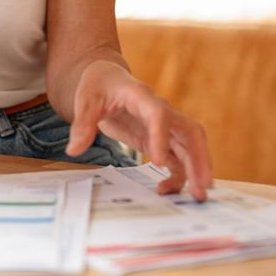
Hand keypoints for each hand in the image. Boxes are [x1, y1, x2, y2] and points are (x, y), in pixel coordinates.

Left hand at [66, 60, 213, 200]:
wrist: (107, 79)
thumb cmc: (99, 85)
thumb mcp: (85, 100)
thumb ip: (82, 124)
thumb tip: (73, 149)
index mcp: (141, 97)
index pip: (158, 114)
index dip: (160, 136)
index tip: (158, 161)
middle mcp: (160, 111)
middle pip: (189, 131)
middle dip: (199, 158)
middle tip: (202, 186)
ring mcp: (163, 126)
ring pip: (189, 146)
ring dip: (196, 170)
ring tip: (198, 196)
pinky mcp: (160, 139)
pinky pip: (177, 157)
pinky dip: (178, 174)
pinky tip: (166, 190)